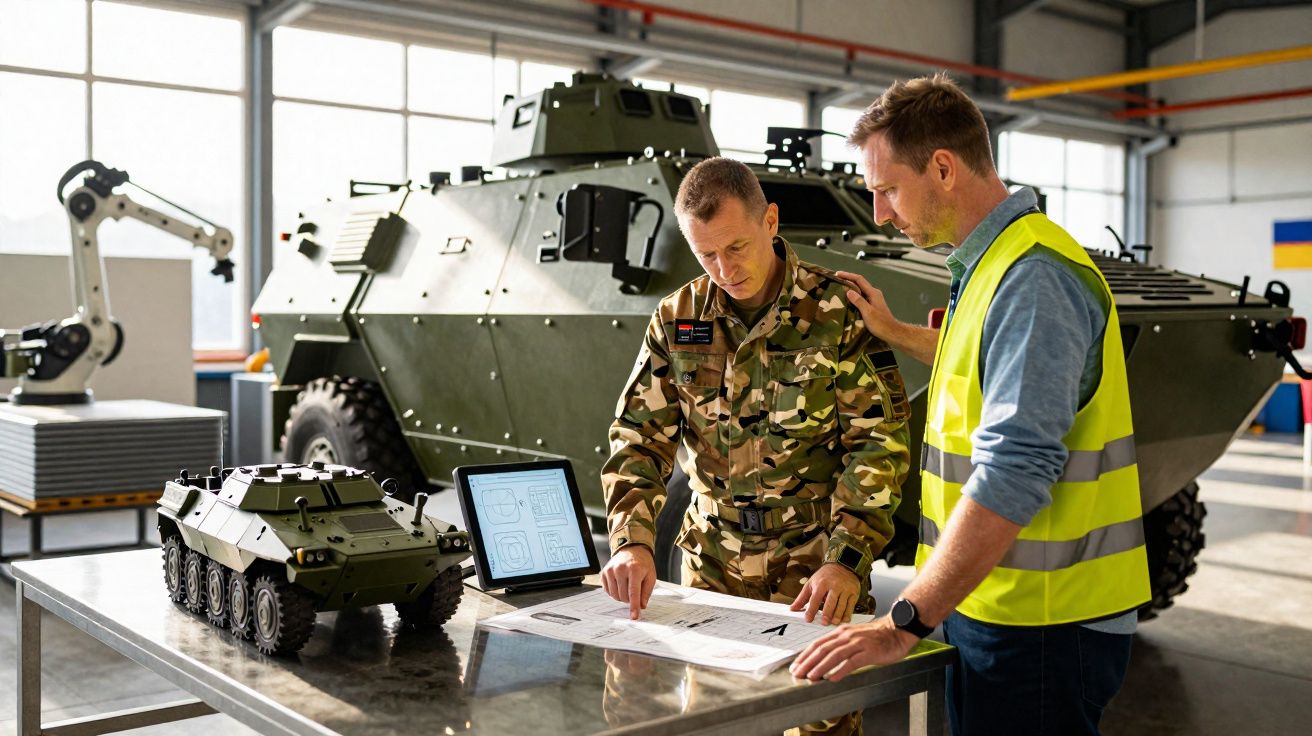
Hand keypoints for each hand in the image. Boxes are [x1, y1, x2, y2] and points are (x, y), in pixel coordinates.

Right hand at [600, 544, 656, 619]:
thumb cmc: (642, 564)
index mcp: (634, 569)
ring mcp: (610, 570)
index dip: (634, 606)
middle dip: (630, 599)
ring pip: (614, 595)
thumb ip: (646, 592)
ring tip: (627, 587)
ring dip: (622, 596)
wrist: (632, 549)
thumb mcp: (651, 576)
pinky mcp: (604, 572)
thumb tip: (641, 606)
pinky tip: (620, 584)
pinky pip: (608, 591)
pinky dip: (615, 592)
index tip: (634, 616)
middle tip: (635, 591)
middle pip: (623, 596)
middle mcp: (620, 569)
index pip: (633, 592)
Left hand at [789, 562, 861, 624]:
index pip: (815, 598)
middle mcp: (834, 586)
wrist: (843, 565)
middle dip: (827, 613)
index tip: (808, 619)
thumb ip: (802, 597)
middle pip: (830, 601)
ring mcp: (845, 589)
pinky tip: (844, 620)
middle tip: (824, 623)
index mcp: (822, 583)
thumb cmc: (825, 577)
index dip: (811, 609)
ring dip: (838, 615)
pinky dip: (847, 613)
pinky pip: (851, 605)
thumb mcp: (811, 583)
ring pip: (841, 604)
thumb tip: (792, 609)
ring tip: (834, 623)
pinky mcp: (853, 592)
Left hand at [789, 617, 918, 681]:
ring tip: (811, 677)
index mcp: (841, 632)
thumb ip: (840, 645)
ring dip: (820, 667)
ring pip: (834, 655)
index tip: (795, 666)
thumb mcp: (854, 637)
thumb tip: (823, 658)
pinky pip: (852, 662)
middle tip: (797, 674)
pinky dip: (841, 671)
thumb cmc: (876, 636)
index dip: (805, 655)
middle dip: (808, 662)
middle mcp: (847, 636)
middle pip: (822, 649)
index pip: (818, 643)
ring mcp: (858, 643)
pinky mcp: (869, 652)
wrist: (897, 630)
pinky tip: (833, 678)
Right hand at [835, 271, 898, 340]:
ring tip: (839, 289)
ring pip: (860, 290)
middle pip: (860, 283)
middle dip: (848, 280)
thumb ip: (859, 301)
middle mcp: (874, 293)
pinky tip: (848, 300)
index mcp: (873, 293)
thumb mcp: (868, 312)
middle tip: (836, 280)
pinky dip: (854, 295)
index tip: (837, 274)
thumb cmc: (881, 324)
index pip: (859, 280)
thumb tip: (848, 291)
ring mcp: (874, 299)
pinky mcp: (873, 305)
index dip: (848, 275)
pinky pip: (861, 296)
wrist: (892, 332)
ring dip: (850, 287)